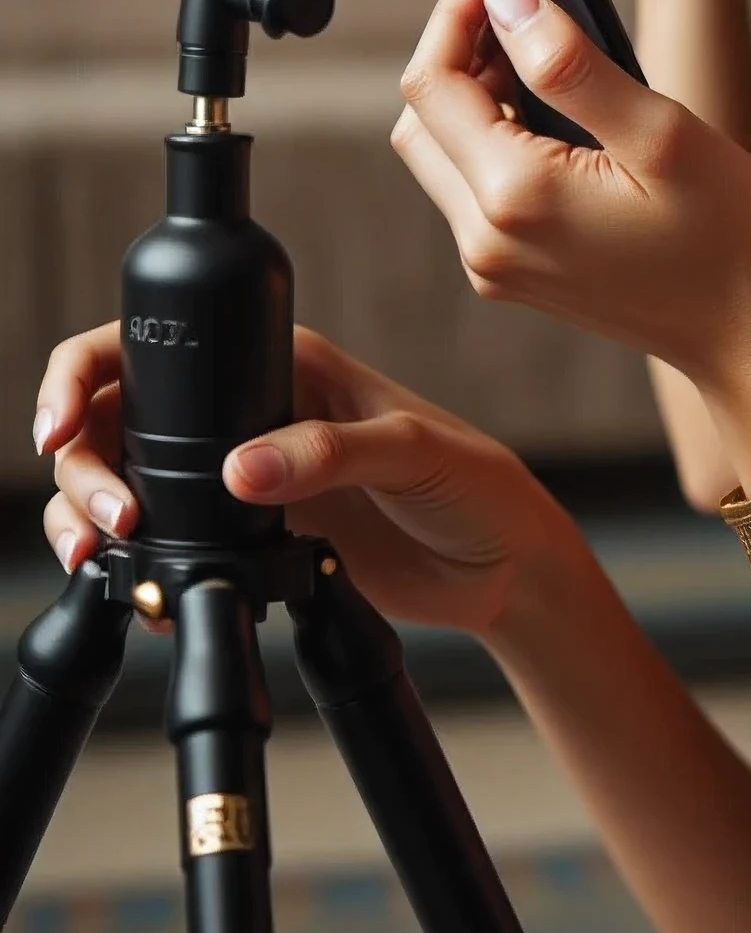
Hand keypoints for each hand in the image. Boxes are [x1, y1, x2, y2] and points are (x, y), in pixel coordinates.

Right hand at [36, 321, 573, 637]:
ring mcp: (241, 477)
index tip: (64, 427)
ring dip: (89, 515)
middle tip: (108, 520)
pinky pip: (162, 543)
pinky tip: (136, 587)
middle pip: (119, 417)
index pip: (165, 345)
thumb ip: (331, 454)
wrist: (503, 571)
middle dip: (84, 464)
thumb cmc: (478, 488)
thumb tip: (241, 470)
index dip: (91, 375)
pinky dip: (129, 564)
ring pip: (125, 481)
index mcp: (284, 364)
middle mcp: (250, 413)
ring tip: (105, 555)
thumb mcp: (412, 453)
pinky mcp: (246, 537)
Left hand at [393, 0, 750, 481]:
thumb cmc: (728, 240)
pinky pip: (475, 191)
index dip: (453, 14)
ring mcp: (497, 265)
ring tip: (545, 56)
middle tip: (522, 8)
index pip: (432, 84)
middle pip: (422, 119)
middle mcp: (486, 240)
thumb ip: (572, 63)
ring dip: (475, 95)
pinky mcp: (516, 275)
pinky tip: (558, 116)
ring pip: (442, 155)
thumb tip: (505, 0)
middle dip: (458, 51)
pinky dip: (496, 139)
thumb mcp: (661, 133)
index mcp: (515, 197)